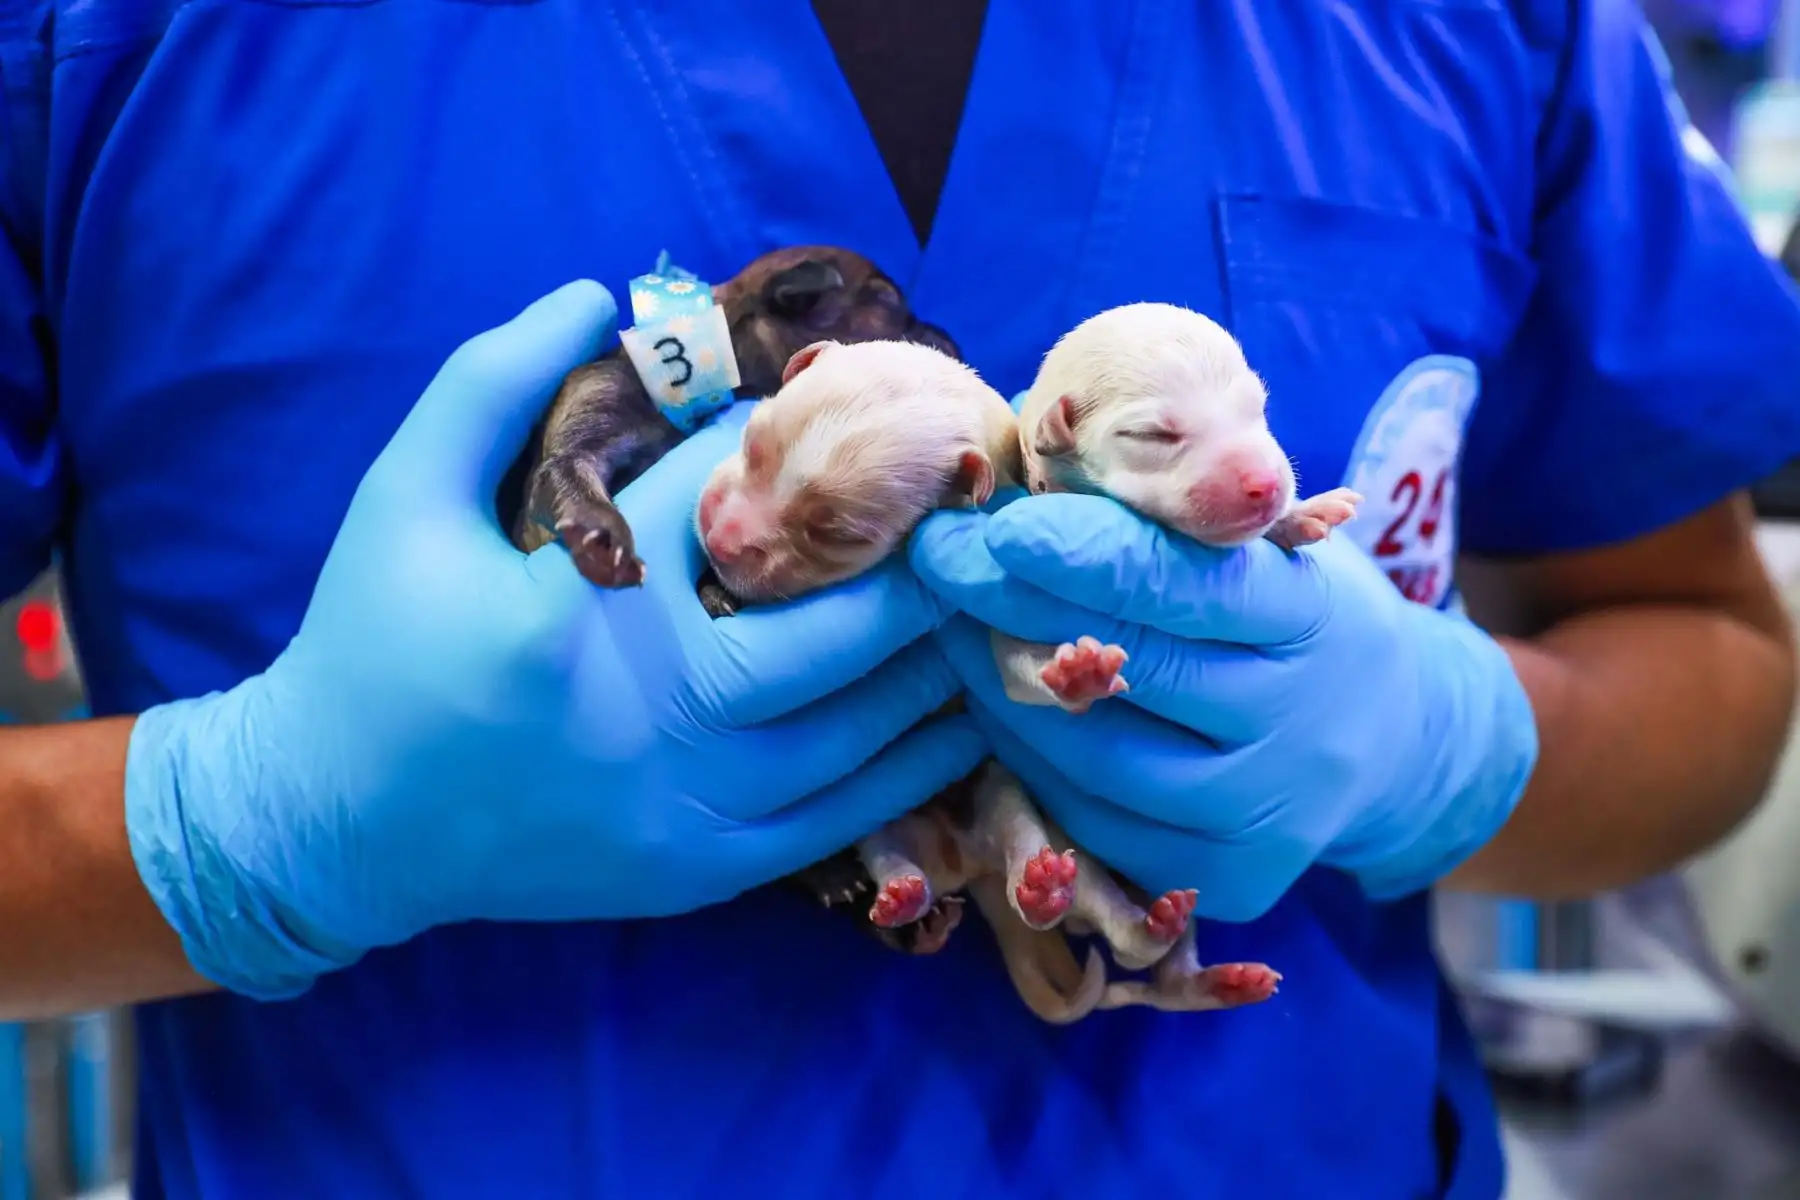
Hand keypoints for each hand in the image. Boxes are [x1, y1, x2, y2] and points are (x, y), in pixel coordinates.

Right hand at [125, 281, 983, 999]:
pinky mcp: (696, 867)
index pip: (718, 506)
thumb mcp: (402, 493)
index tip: (834, 401)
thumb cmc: (370, 645)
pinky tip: (954, 718)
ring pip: (856, 729)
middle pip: (834, 628)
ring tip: (979, 596)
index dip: (782, 444)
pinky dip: (908, 768)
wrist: (333, 821)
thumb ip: (489, 382)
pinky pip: (838, 820)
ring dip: (932, 657)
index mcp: (577, 614)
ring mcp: (682, 804)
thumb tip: (595, 293)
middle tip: (967, 505)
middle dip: (914, 561)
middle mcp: (649, 714)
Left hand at [908, 494, 1538, 919]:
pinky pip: (1097, 823)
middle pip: (1130, 665)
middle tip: (938, 557)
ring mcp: (1265, 809)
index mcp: (1310, 612)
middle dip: (1014, 603)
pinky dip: (1037, 764)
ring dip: (1005, 688)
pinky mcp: (1231, 877)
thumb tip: (1030, 433)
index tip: (996, 523)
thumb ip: (1162, 515)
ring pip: (1095, 756)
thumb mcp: (1261, 545)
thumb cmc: (1290, 614)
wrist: (1388, 737)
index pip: (1184, 583)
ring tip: (956, 629)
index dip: (1081, 553)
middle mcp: (1299, 718)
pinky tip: (1006, 710)